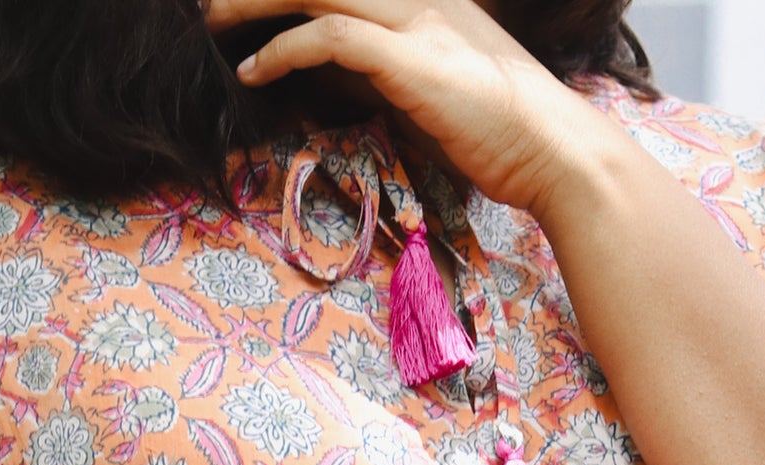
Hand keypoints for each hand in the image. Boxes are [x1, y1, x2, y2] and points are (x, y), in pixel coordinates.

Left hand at [209, 0, 602, 218]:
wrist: (554, 150)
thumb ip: (379, 71)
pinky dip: (280, 51)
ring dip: (253, 4)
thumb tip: (326, 75)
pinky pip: (328, 35)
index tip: (248, 5)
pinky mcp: (409, 56)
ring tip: (212, 25)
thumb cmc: (498, 134)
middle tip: (210, 7)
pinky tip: (252, 72)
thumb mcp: (427, 90)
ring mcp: (416, 18)